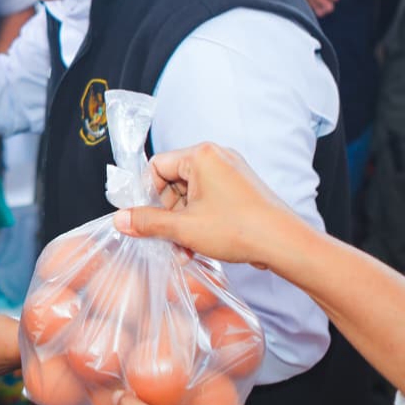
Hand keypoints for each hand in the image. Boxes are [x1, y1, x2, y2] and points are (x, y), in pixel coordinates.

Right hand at [114, 143, 305, 269]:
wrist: (284, 243)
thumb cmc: (238, 228)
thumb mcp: (184, 228)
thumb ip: (148, 222)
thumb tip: (120, 219)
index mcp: (200, 155)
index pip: (157, 166)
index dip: (147, 194)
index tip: (145, 218)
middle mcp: (216, 156)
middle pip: (173, 181)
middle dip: (167, 214)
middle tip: (166, 239)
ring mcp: (231, 171)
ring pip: (190, 194)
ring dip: (182, 222)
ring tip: (184, 249)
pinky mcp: (241, 188)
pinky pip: (208, 199)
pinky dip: (199, 220)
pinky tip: (198, 245)